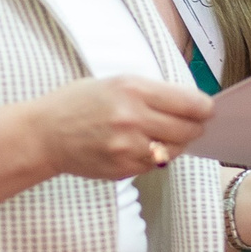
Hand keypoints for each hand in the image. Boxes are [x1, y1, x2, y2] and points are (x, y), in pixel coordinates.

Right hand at [35, 75, 213, 181]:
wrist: (44, 134)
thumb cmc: (77, 104)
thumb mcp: (114, 83)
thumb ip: (151, 92)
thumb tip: (189, 103)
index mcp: (133, 89)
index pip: (190, 103)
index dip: (205, 108)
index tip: (207, 109)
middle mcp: (133, 118)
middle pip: (188, 129)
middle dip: (195, 127)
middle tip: (194, 124)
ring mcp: (128, 147)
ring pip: (175, 150)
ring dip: (176, 144)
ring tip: (164, 135)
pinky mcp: (123, 168)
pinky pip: (155, 165)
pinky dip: (156, 157)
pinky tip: (143, 147)